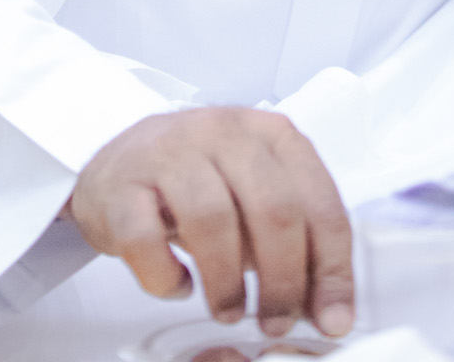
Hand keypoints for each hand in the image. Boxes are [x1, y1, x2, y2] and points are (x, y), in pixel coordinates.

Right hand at [69, 106, 353, 337]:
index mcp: (269, 134)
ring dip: (227, 283)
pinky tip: (178, 284)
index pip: (319, 200)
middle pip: (273, 208)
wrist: (121, 164)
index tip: (332, 317)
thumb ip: (294, 240)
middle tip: (276, 321)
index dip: (332, 268)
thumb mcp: (254, 197)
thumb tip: (326, 305)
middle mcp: (223, 131)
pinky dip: (166, 276)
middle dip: (283, 281)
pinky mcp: (123, 182)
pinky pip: (145, 238)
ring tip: (229, 309)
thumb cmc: (198, 183)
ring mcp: (170, 151)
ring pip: (213, 219)